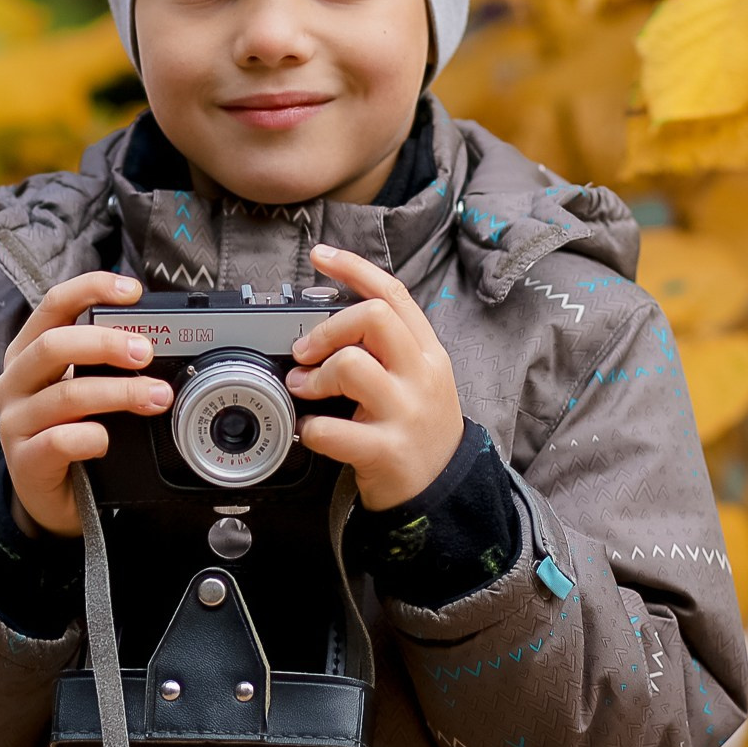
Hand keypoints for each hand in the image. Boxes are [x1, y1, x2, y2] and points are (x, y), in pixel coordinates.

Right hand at [0, 271, 166, 537]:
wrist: (48, 496)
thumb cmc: (67, 431)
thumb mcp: (79, 387)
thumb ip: (104, 362)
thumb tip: (155, 337)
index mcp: (28, 352)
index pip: (53, 305)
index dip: (91, 289)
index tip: (131, 291)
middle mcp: (15, 381)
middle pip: (54, 345)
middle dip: (106, 343)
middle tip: (146, 352)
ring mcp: (16, 422)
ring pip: (66, 395)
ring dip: (119, 393)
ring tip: (156, 398)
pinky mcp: (25, 461)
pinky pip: (60, 441)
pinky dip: (92, 438)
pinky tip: (107, 441)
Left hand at [286, 244, 465, 510]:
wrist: (444, 491)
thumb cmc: (419, 429)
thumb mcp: (418, 378)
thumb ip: (387, 346)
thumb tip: (332, 319)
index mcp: (428, 352)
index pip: (392, 294)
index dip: (354, 268)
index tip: (321, 256)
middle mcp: (421, 376)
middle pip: (373, 318)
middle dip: (327, 329)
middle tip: (306, 352)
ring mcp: (406, 413)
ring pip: (351, 366)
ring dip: (314, 377)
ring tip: (304, 390)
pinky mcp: (386, 451)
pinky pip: (333, 430)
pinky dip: (310, 428)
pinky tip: (311, 431)